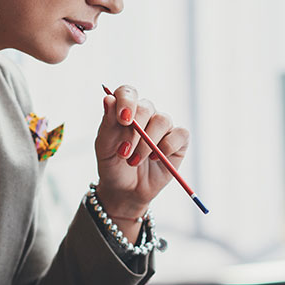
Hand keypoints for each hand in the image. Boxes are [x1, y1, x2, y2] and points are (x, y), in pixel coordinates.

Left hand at [94, 85, 189, 221]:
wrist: (125, 191)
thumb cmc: (113, 166)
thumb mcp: (104, 148)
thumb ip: (107, 123)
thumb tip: (108, 98)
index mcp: (125, 111)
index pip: (128, 92)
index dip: (126, 101)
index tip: (123, 120)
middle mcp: (146, 114)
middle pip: (146, 107)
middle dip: (135, 131)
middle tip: (124, 153)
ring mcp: (163, 127)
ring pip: (163, 120)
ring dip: (148, 143)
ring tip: (135, 161)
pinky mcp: (179, 141)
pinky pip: (180, 134)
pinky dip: (167, 147)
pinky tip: (156, 159)